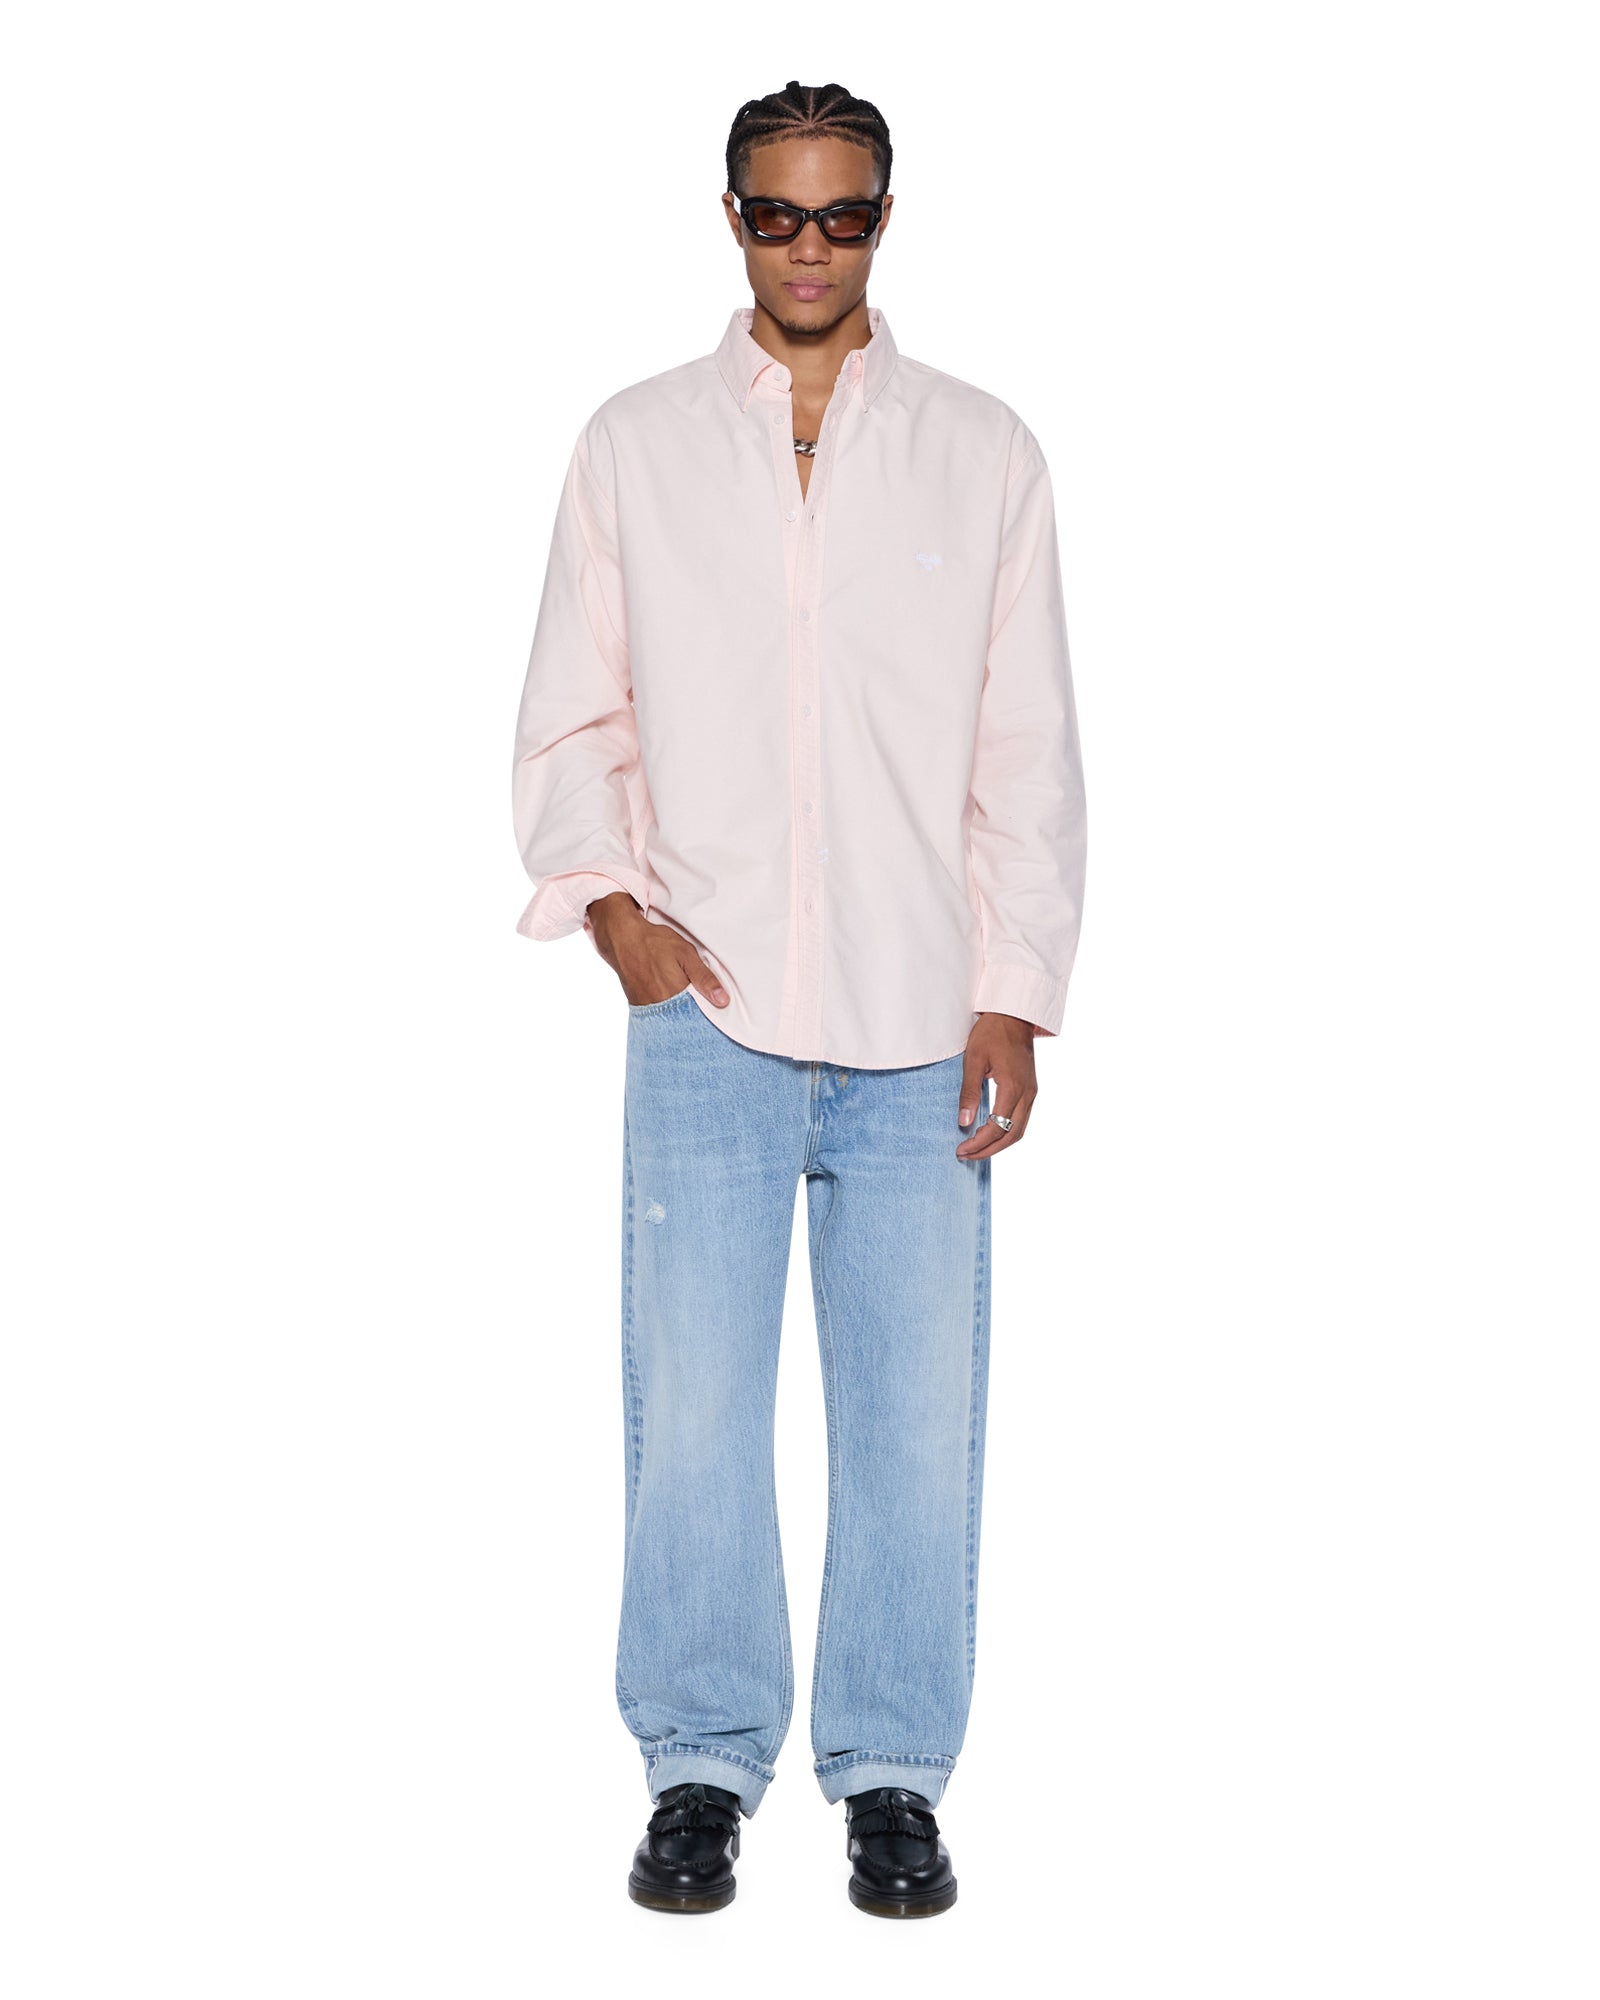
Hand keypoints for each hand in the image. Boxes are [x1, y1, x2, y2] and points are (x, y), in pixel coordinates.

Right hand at [586, 891, 729, 1008]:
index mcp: (676, 993)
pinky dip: (666, 1012)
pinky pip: (657, 1015)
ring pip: (671, 1019)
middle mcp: (661, 1005)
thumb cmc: (655, 943)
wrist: (622, 938)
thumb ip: (704, 978)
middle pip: (685, 1020)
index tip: (718, 1013)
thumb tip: (723, 1001)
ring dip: (680, 1014)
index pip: (699, 1015)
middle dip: (695, 1016)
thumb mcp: (685, 954)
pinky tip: (672, 1003)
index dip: (709, 1014)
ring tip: (687, 1004)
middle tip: (702, 1009)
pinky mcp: (638, 1005)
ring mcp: (648, 1007)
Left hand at [956, 1012, 1038, 1158]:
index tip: (961, 1149)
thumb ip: (969, 1092)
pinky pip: (1022, 1119)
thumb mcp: (973, 1059)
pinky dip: (1007, 1132)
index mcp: (1013, 1087)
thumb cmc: (992, 1033)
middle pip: (1012, 1135)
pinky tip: (990, 1132)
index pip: (997, 1127)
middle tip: (966, 1155)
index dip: (979, 1143)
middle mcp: (1027, 1093)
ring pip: (1019, 1130)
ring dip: (999, 1143)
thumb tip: (963, 1122)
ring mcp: (1032, 1092)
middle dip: (989, 1150)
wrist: (1014, 1015)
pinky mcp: (1030, 1089)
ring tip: (976, 1149)